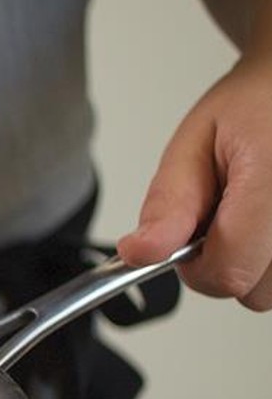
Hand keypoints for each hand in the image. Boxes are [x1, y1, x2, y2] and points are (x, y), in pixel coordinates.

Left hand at [117, 52, 271, 310]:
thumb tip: (139, 253)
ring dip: (255, 264)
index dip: (195, 267)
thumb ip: (168, 203)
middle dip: (226, 265)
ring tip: (249, 213)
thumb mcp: (194, 143)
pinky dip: (270, 258)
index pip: (229, 272)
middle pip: (255, 293)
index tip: (187, 239)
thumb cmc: (253, 105)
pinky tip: (265, 220)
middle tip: (224, 216)